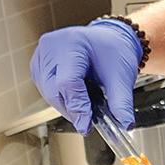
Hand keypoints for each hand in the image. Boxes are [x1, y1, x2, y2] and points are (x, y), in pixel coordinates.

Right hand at [29, 19, 141, 134]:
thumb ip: (121, 102)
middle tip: (88, 121)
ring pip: (48, 94)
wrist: (109, 39)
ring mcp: (41, 56)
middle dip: (72, 110)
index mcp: (72, 42)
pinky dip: (62, 99)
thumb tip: (125, 124)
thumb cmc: (114, 51)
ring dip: (67, 106)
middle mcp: (51, 46)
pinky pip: (46, 91)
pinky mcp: (38, 66)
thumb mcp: (121, 75)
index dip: (77, 106)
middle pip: (54, 90)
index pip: (67, 81)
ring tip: (87, 103)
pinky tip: (78, 95)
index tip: (86, 125)